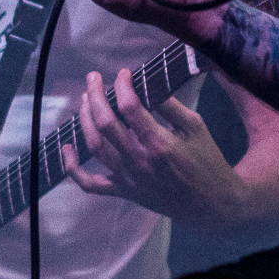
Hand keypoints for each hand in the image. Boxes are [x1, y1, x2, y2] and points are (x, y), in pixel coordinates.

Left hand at [60, 70, 250, 229]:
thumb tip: (145, 84)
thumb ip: (170, 105)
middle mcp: (140, 162)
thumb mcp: (196, 127)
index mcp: (160, 144)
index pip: (130, 108)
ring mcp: (129, 180)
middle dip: (95, 96)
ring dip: (84, 119)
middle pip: (105, 124)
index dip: (122, 86)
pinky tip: (66, 147)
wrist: (212, 205)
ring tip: (84, 99)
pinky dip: (72, 168)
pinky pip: (90, 184)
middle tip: (93, 77)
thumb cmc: (208, 161)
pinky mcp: (124, 192)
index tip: (123, 73)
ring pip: (94, 146)